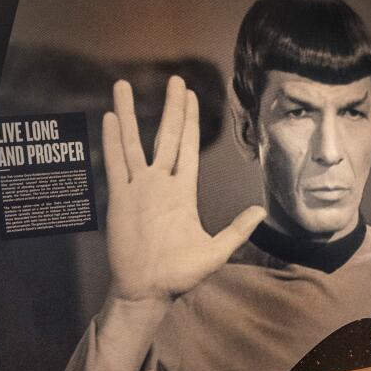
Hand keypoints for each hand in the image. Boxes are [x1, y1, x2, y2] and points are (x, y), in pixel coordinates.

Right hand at [102, 76, 265, 300]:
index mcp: (182, 192)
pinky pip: (115, 163)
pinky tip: (110, 118)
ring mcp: (138, 189)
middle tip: (175, 80)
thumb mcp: (216, 252)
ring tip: (123, 85)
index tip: (190, 96)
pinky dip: (112, 140)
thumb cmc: (180, 276)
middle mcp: (160, 184)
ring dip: (129, 114)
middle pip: (167, 136)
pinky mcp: (120, 198)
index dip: (190, 120)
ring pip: (133, 143)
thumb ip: (237, 230)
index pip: (188, 147)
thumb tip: (261, 210)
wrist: (147, 291)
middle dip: (172, 108)